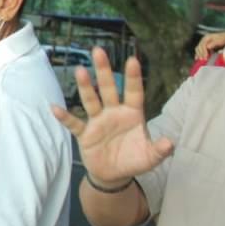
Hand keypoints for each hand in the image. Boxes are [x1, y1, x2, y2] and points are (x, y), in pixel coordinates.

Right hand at [51, 48, 173, 186]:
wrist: (114, 175)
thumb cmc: (134, 160)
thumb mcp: (150, 157)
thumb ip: (160, 150)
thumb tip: (169, 143)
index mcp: (132, 114)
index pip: (133, 92)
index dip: (133, 77)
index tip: (132, 60)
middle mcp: (114, 113)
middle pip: (108, 88)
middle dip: (104, 71)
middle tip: (98, 51)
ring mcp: (98, 121)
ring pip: (91, 100)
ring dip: (85, 87)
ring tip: (80, 70)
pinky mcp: (85, 134)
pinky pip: (74, 124)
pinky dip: (65, 117)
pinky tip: (55, 108)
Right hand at [194, 31, 224, 59]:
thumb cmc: (222, 39)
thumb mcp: (219, 40)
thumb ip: (213, 43)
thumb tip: (207, 47)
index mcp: (206, 37)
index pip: (202, 45)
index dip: (203, 51)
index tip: (205, 56)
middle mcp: (203, 40)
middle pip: (199, 47)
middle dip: (200, 54)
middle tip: (203, 59)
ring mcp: (203, 43)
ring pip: (198, 49)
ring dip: (199, 54)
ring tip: (201, 59)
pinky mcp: (204, 46)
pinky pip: (200, 50)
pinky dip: (199, 54)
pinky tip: (197, 58)